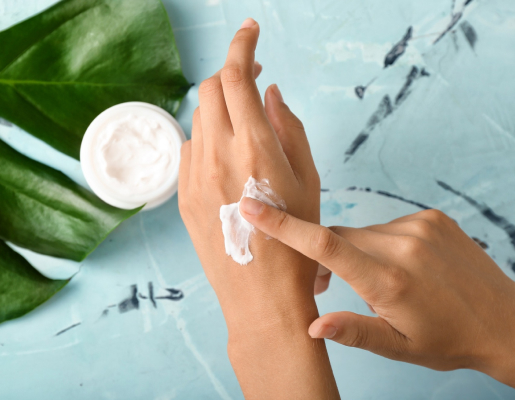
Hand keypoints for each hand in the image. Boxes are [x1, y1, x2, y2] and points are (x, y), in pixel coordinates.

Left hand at [179, 18, 338, 398]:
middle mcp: (217, 156)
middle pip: (209, 89)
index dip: (243, 45)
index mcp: (255, 148)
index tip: (251, 30)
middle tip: (252, 83)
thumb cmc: (297, 243)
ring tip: (245, 132)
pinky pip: (190, 150)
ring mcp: (193, 176)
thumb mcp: (308, 180)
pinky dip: (208, 140)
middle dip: (230, 77)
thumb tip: (270, 93)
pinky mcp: (182, 195)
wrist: (261, 297)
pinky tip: (228, 163)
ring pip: (198, 119)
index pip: (236, 77)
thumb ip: (289, 127)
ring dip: (220, 111)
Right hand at [240, 202, 514, 387]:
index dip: (284, 226)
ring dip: (356, 251)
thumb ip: (354, 332)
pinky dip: (380, 243)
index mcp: (389, 280)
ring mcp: (419, 226)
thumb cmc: (449, 340)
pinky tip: (400, 266)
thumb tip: (312, 324)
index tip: (252, 208)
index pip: (325, 245)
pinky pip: (386, 226)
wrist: (505, 320)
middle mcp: (402, 245)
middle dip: (325, 256)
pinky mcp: (432, 217)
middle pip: (339, 237)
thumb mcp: (399, 347)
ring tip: (377, 282)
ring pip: (362, 232)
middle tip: (325, 285)